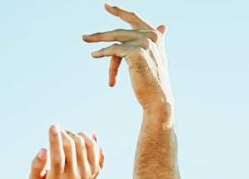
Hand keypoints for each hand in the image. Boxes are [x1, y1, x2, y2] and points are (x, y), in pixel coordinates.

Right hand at [29, 126, 101, 178]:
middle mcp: (74, 177)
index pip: (57, 157)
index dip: (55, 140)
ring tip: (67, 136)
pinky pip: (93, 146)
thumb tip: (43, 150)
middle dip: (63, 134)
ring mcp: (87, 173)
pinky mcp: (96, 169)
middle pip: (71, 147)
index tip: (53, 126)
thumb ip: (36, 165)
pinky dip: (85, 137)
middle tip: (58, 131)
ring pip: (82, 143)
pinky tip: (78, 137)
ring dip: (73, 134)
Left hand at [84, 5, 173, 120]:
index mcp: (156, 35)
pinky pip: (113, 50)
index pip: (134, 18)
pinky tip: (95, 55)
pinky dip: (103, 53)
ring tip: (86, 43)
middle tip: (84, 37)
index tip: (106, 5)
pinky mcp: (136, 52)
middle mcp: (151, 36)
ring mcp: (144, 43)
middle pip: (120, 32)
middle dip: (101, 35)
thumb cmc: (154, 81)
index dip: (120, 11)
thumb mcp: (156, 57)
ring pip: (115, 40)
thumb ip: (157, 41)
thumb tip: (163, 26)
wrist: (158, 99)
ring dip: (99, 44)